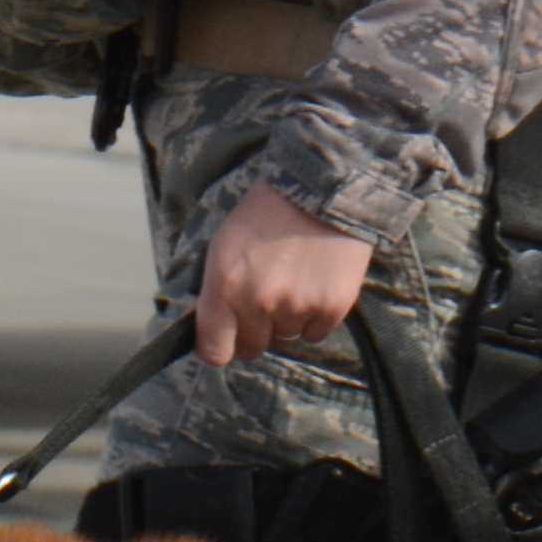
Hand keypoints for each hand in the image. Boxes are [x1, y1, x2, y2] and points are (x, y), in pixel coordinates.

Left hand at [195, 177, 372, 363]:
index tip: (225, 343)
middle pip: (252, 348)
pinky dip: (314, 317)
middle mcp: (258, 302)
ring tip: (293, 281)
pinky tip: (314, 285)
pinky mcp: (331, 308)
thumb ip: (216, 291)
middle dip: (255, 331)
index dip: (219, 349)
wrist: (320, 192)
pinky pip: (315, 334)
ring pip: (285, 338)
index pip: (214, 349)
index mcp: (225, 285)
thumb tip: (211, 328)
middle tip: (265, 300)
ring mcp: (296, 307)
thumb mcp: (223, 246)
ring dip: (286, 319)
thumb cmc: (264, 216)